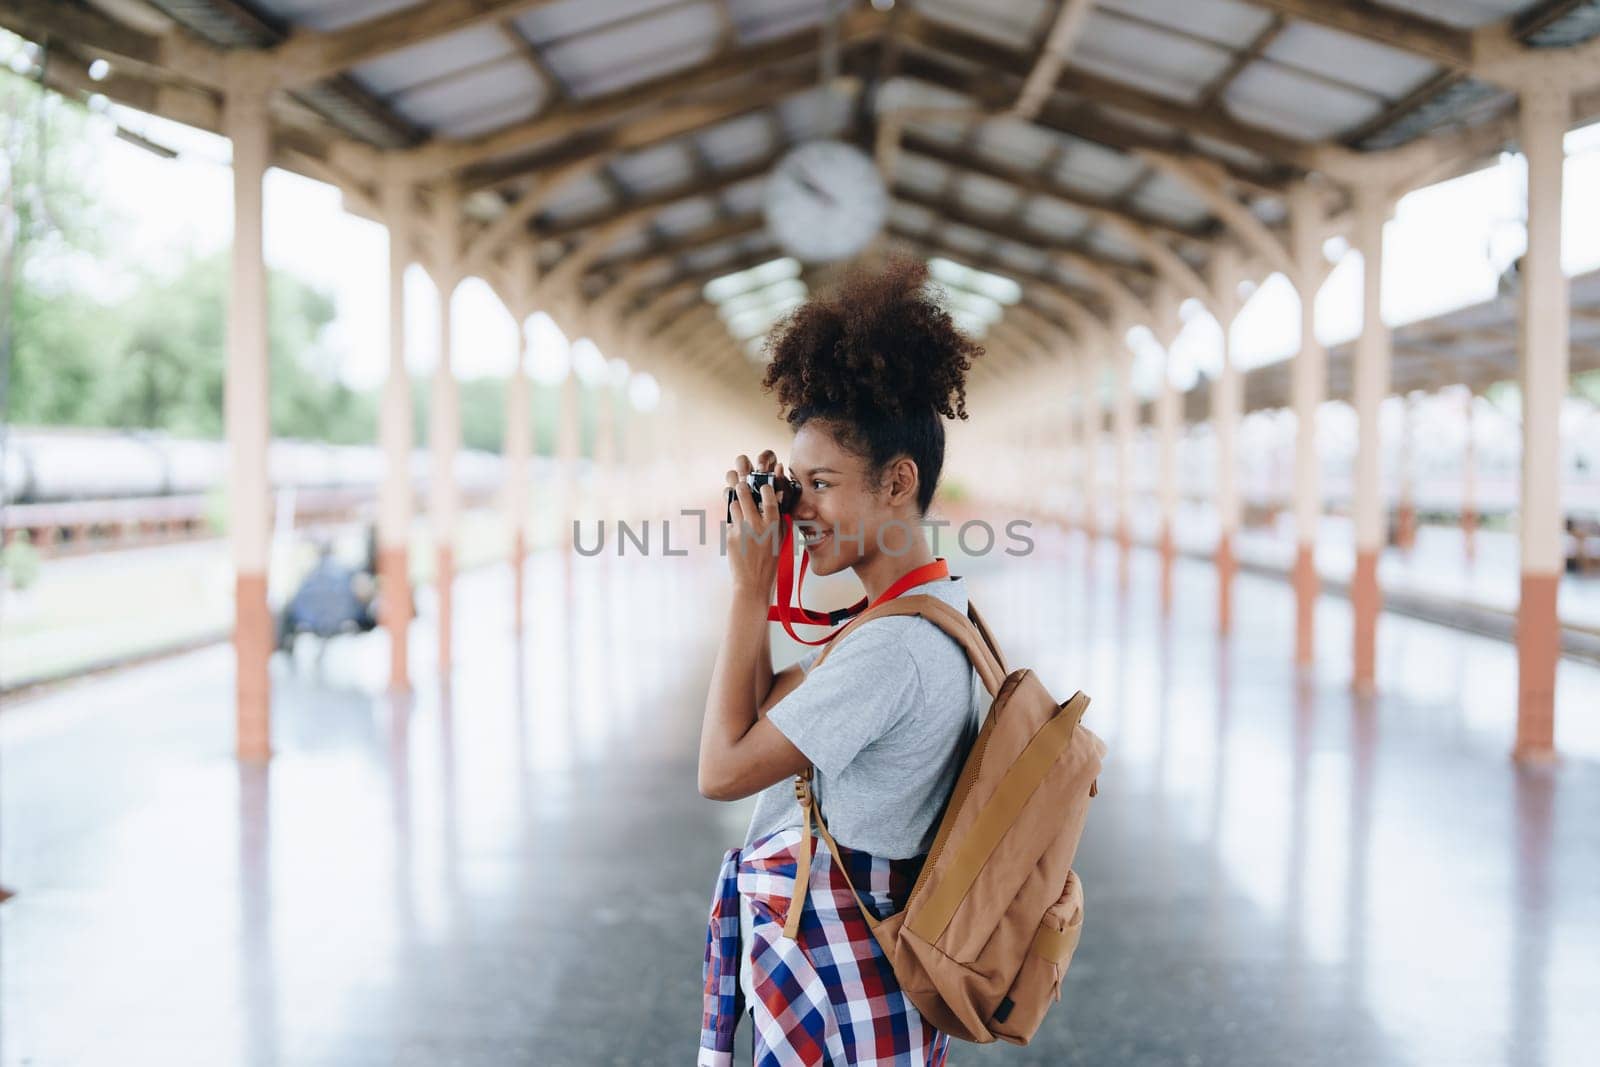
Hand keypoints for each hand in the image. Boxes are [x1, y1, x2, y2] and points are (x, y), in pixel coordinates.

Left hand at [725, 450, 784, 597]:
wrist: (752, 584)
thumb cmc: (770, 564)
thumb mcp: (780, 541)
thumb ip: (778, 521)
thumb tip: (777, 502)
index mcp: (773, 525)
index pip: (768, 496)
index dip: (764, 487)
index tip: (763, 485)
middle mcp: (756, 524)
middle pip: (744, 493)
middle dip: (741, 486)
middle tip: (741, 485)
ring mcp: (741, 529)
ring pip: (733, 504)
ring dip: (735, 504)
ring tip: (738, 508)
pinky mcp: (729, 536)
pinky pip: (729, 521)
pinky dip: (732, 522)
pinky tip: (737, 530)